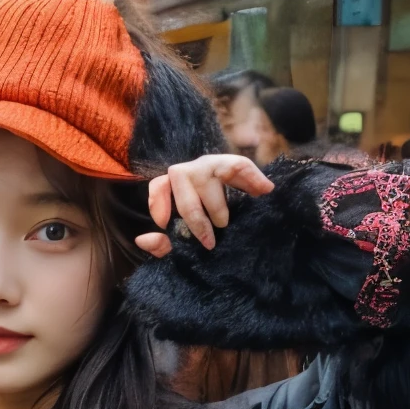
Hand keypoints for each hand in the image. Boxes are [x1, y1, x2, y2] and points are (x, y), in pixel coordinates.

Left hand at [135, 155, 272, 257]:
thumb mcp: (176, 239)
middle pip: (186, 188)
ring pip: (211, 177)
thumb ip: (159, 244)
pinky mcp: (230, 164)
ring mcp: (208, 165)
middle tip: (209, 241)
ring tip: (225, 224)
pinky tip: (265, 191)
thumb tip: (143, 240)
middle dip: (197, 218)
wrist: (221, 212)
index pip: (158, 186)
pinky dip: (253, 178)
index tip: (164, 224)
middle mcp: (187, 172)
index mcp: (169, 186)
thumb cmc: (194, 227)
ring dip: (217, 205)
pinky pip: (239, 165)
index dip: (159, 203)